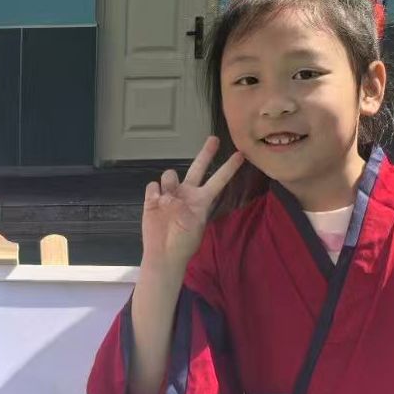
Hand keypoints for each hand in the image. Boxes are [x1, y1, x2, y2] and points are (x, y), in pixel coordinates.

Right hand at [141, 137, 244, 274]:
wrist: (163, 255)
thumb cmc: (182, 244)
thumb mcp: (192, 226)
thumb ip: (183, 208)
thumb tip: (168, 197)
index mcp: (201, 200)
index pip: (218, 180)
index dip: (229, 168)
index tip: (241, 155)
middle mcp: (187, 193)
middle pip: (197, 167)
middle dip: (206, 153)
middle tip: (214, 139)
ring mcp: (169, 194)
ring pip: (169, 175)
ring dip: (169, 186)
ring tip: (166, 203)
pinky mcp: (152, 198)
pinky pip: (153, 187)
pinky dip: (154, 195)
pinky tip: (155, 205)